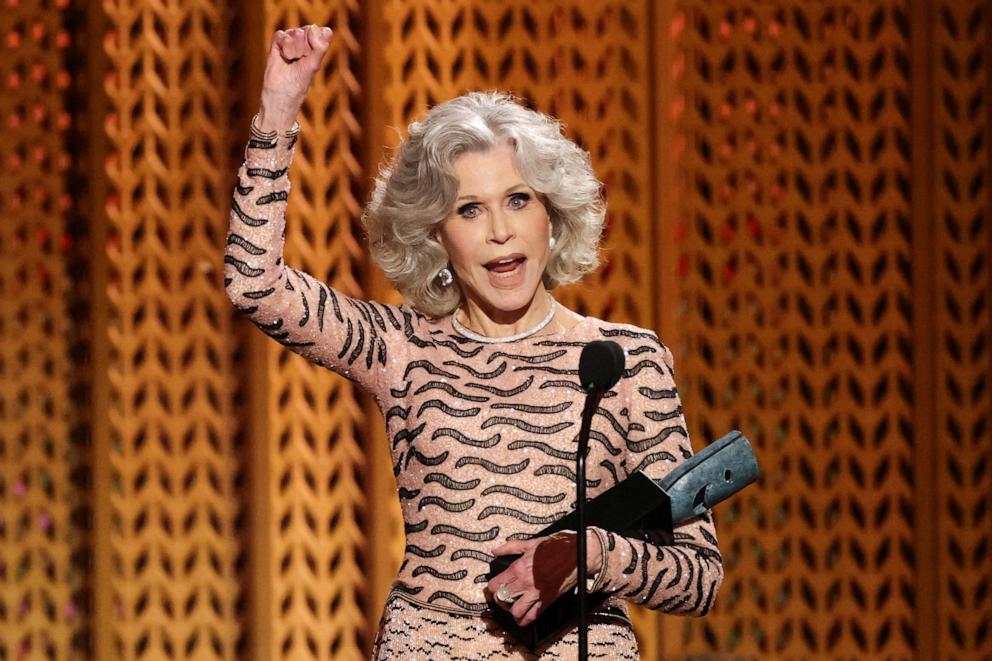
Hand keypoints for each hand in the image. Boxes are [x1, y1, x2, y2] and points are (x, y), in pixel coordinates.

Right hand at [258, 25, 332, 130]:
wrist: (279, 95)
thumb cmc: (298, 84)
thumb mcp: (314, 65)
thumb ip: (319, 47)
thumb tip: (314, 27)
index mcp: (318, 49)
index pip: (323, 32)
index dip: (318, 41)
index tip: (313, 56)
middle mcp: (305, 44)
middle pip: (308, 30)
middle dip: (305, 47)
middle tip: (300, 62)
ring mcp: (291, 44)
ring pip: (295, 32)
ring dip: (294, 48)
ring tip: (291, 61)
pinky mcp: (277, 45)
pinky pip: (281, 34)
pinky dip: (283, 44)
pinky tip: (283, 56)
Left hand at [486, 531, 601, 626]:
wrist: (578, 554)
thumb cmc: (557, 546)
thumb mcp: (531, 542)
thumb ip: (511, 547)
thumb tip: (496, 551)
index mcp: (519, 567)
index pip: (496, 584)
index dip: (492, 587)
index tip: (494, 586)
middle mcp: (526, 582)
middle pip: (502, 598)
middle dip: (499, 599)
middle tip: (501, 596)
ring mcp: (537, 593)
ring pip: (515, 611)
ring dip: (511, 611)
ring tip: (511, 606)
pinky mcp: (548, 600)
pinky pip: (533, 616)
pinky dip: (525, 620)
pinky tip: (523, 617)